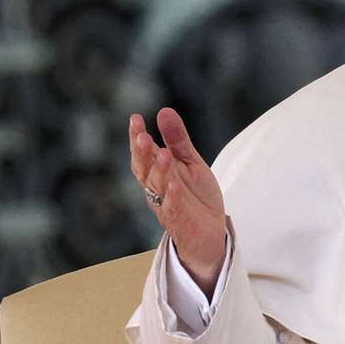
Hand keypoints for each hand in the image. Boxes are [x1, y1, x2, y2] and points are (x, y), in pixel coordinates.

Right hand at [129, 108, 226, 296]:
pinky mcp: (180, 222)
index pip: (142, 155)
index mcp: (157, 174)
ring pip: (159, 188)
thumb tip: (164, 110)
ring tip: (162, 153)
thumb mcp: (189, 162)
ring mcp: (167, 206)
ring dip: (159, 171)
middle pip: (145, 170)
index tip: (135, 118)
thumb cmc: (195, 196)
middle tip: (142, 136)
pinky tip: (174, 184)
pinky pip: (174, 209)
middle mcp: (157, 190)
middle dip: (142, 154)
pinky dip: (173, 197)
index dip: (136, 138)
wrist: (210, 233)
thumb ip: (177, 140)